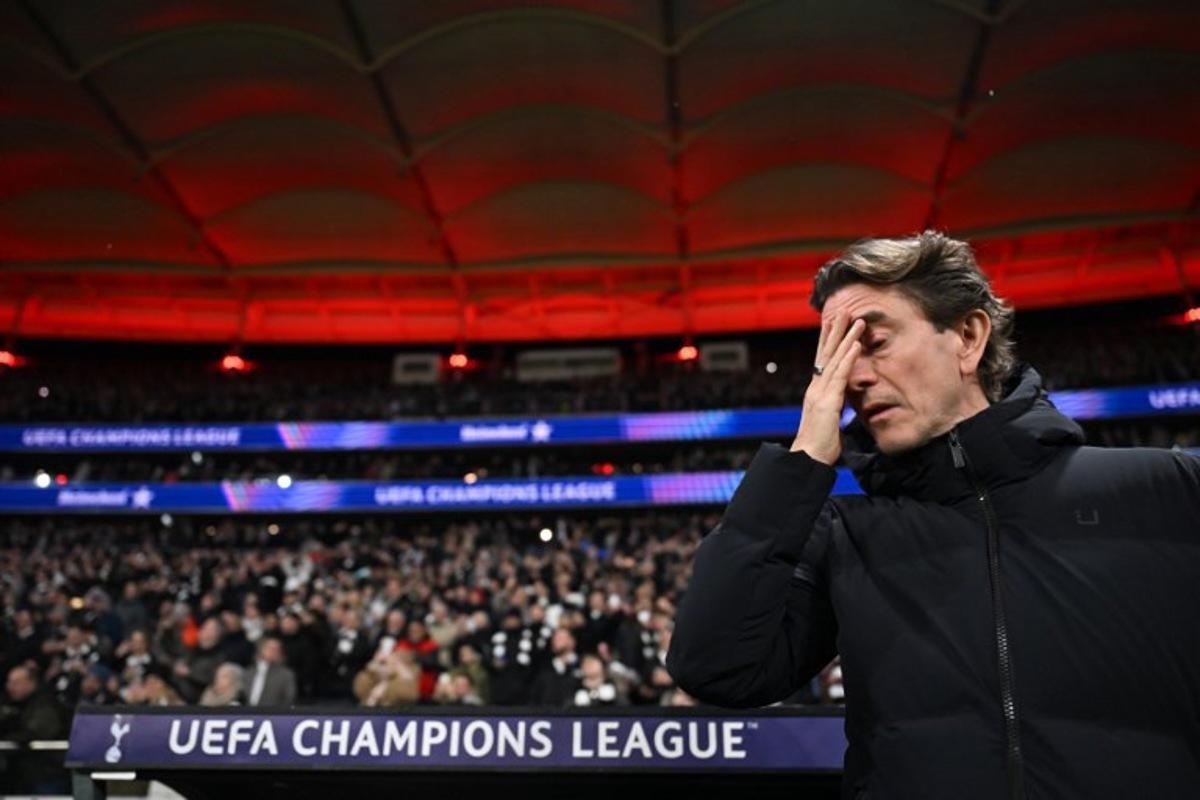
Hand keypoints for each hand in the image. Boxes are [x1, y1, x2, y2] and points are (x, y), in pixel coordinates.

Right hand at [790, 308, 863, 464]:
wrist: (808, 458)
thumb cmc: (819, 444)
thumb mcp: (829, 420)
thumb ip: (834, 408)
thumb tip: (840, 404)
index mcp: (817, 391)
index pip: (823, 360)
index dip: (828, 341)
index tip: (832, 323)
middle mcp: (816, 387)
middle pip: (826, 353)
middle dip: (834, 331)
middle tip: (842, 310)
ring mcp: (821, 393)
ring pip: (835, 359)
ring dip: (846, 338)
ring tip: (856, 320)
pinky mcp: (828, 401)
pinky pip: (840, 375)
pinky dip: (848, 358)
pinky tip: (856, 344)